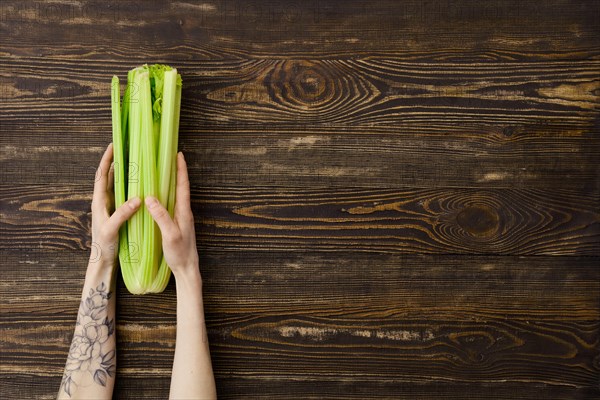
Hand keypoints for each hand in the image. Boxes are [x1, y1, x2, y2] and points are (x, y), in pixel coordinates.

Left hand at [90, 143, 140, 266]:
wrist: (102, 260)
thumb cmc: (104, 246)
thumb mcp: (111, 229)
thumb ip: (122, 214)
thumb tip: (136, 199)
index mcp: (99, 202)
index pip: (101, 176)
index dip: (106, 160)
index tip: (113, 147)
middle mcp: (103, 202)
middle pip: (108, 177)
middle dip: (115, 162)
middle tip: (125, 150)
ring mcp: (109, 207)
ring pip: (115, 185)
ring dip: (122, 173)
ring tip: (132, 162)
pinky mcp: (116, 213)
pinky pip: (122, 195)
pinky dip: (128, 186)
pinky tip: (137, 185)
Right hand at [145, 152, 198, 279]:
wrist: (187, 269)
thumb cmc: (180, 253)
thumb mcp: (169, 235)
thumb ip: (161, 217)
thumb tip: (150, 198)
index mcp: (184, 212)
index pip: (183, 186)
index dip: (181, 170)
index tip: (178, 155)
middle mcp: (184, 212)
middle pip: (180, 187)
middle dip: (176, 171)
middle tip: (169, 157)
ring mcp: (181, 218)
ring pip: (176, 196)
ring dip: (171, 183)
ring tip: (163, 172)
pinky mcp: (176, 225)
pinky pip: (171, 205)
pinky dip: (166, 196)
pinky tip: (158, 197)